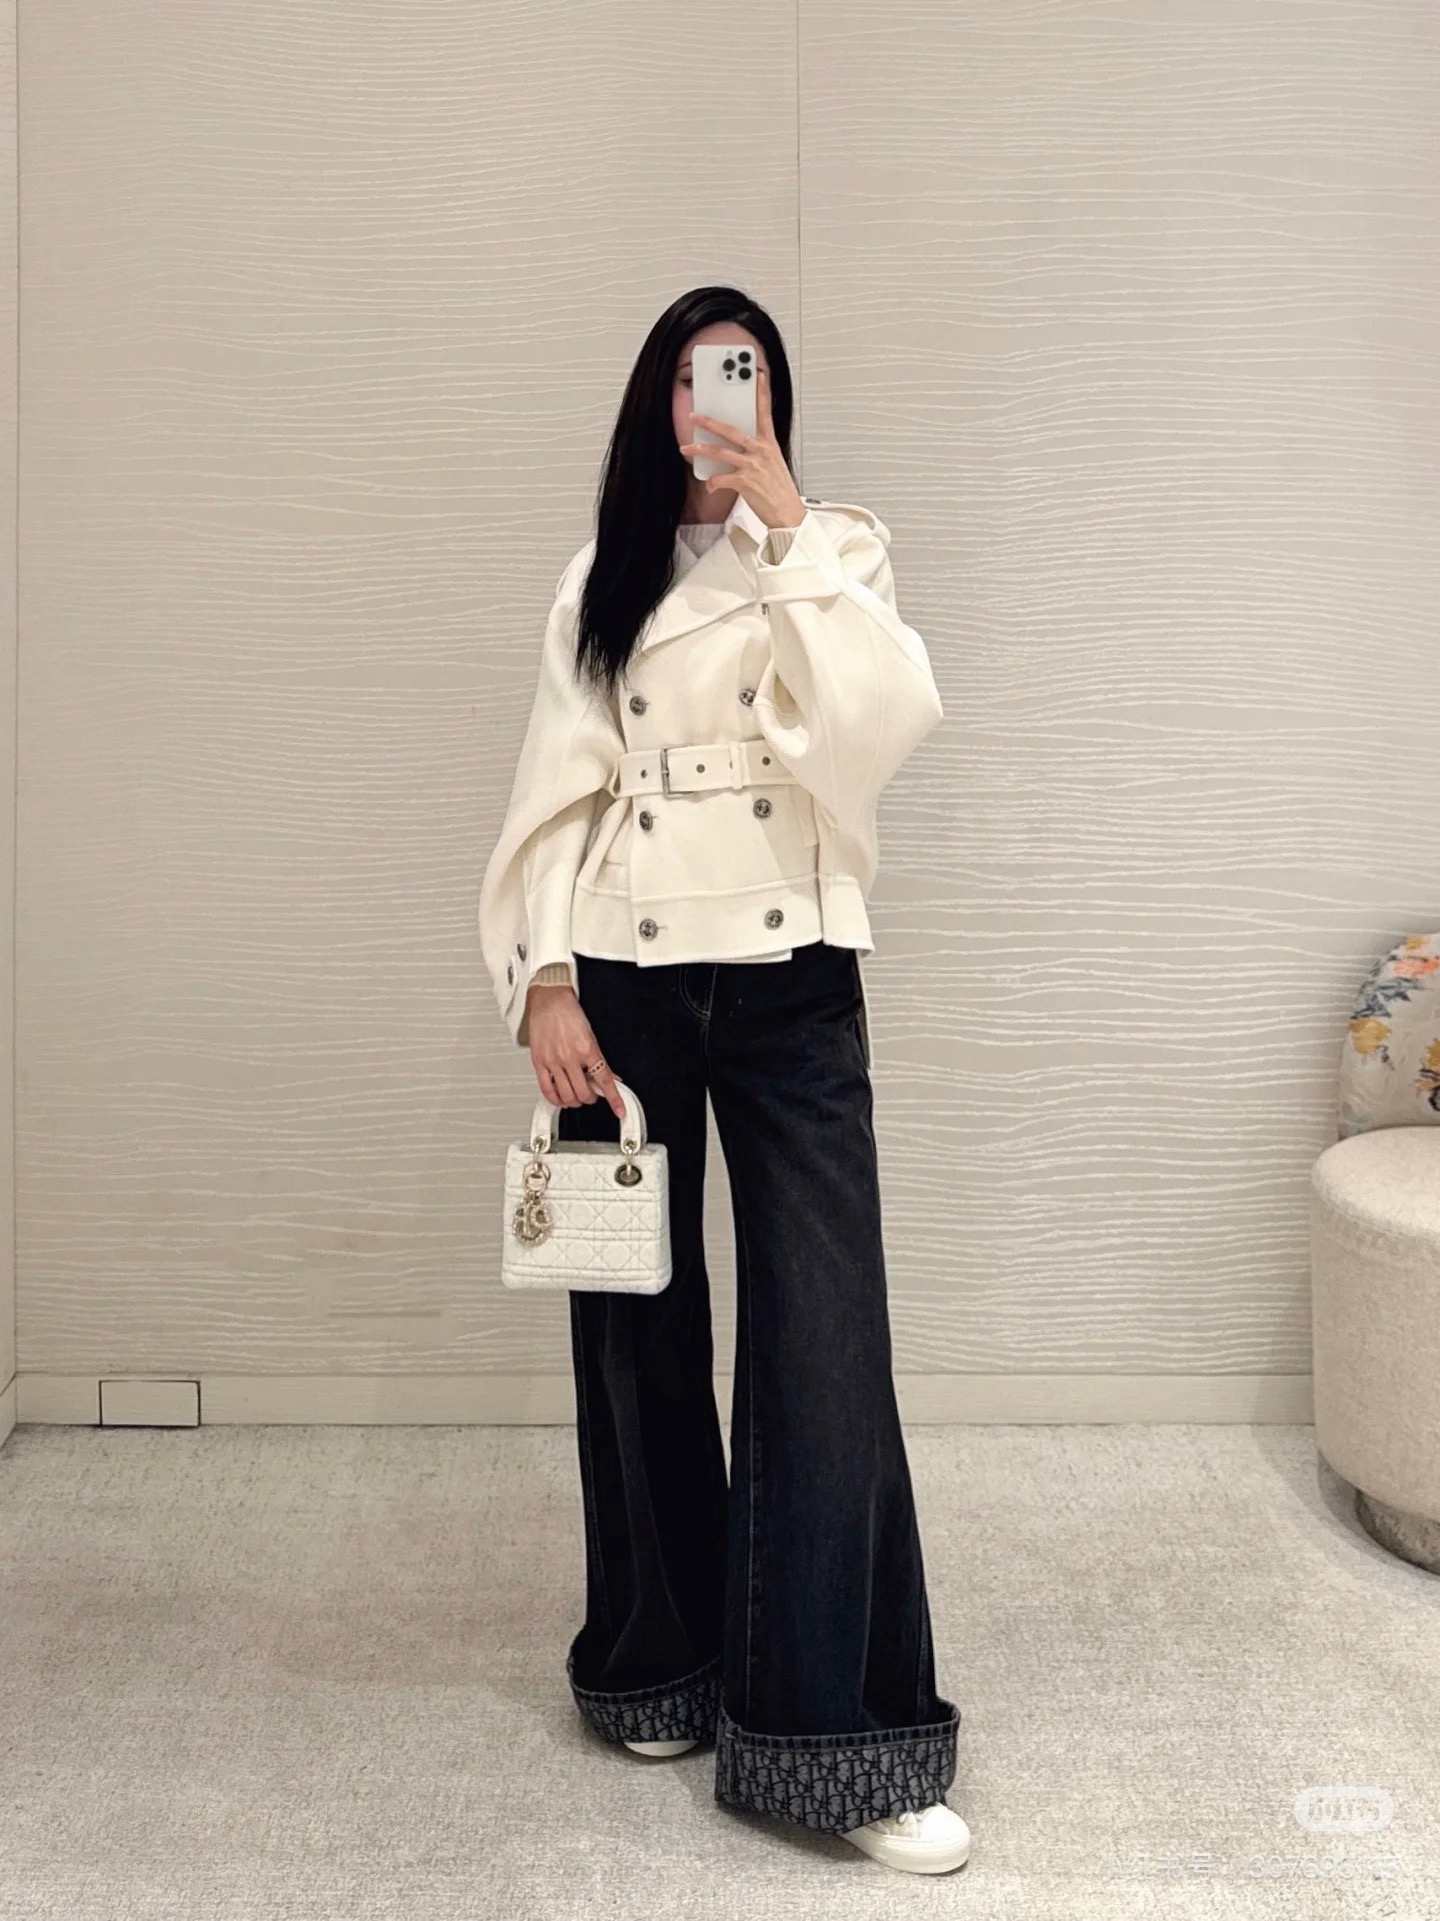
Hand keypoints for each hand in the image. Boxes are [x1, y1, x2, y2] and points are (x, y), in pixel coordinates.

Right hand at [526, 982, 626, 1118]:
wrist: (549, 1000)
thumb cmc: (569, 1013)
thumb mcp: (591, 1035)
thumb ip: (600, 1059)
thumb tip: (610, 1076)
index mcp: (587, 1049)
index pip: (604, 1080)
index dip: (614, 1099)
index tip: (620, 1110)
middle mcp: (570, 1057)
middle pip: (584, 1093)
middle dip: (590, 1099)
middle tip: (591, 1095)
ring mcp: (553, 1061)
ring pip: (567, 1095)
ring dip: (575, 1101)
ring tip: (577, 1097)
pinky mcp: (539, 1063)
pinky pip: (547, 1089)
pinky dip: (555, 1099)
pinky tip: (560, 1099)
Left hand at [679, 366, 807, 531]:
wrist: (788, 513)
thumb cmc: (779, 490)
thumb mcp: (773, 463)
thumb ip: (758, 450)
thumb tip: (738, 445)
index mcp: (769, 443)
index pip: (765, 412)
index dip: (762, 392)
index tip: (757, 375)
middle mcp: (760, 451)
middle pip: (731, 430)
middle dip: (709, 422)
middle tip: (694, 416)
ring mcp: (752, 466)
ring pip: (720, 452)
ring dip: (700, 450)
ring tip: (686, 448)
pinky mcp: (745, 482)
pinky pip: (721, 478)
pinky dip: (712, 482)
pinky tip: (709, 485)